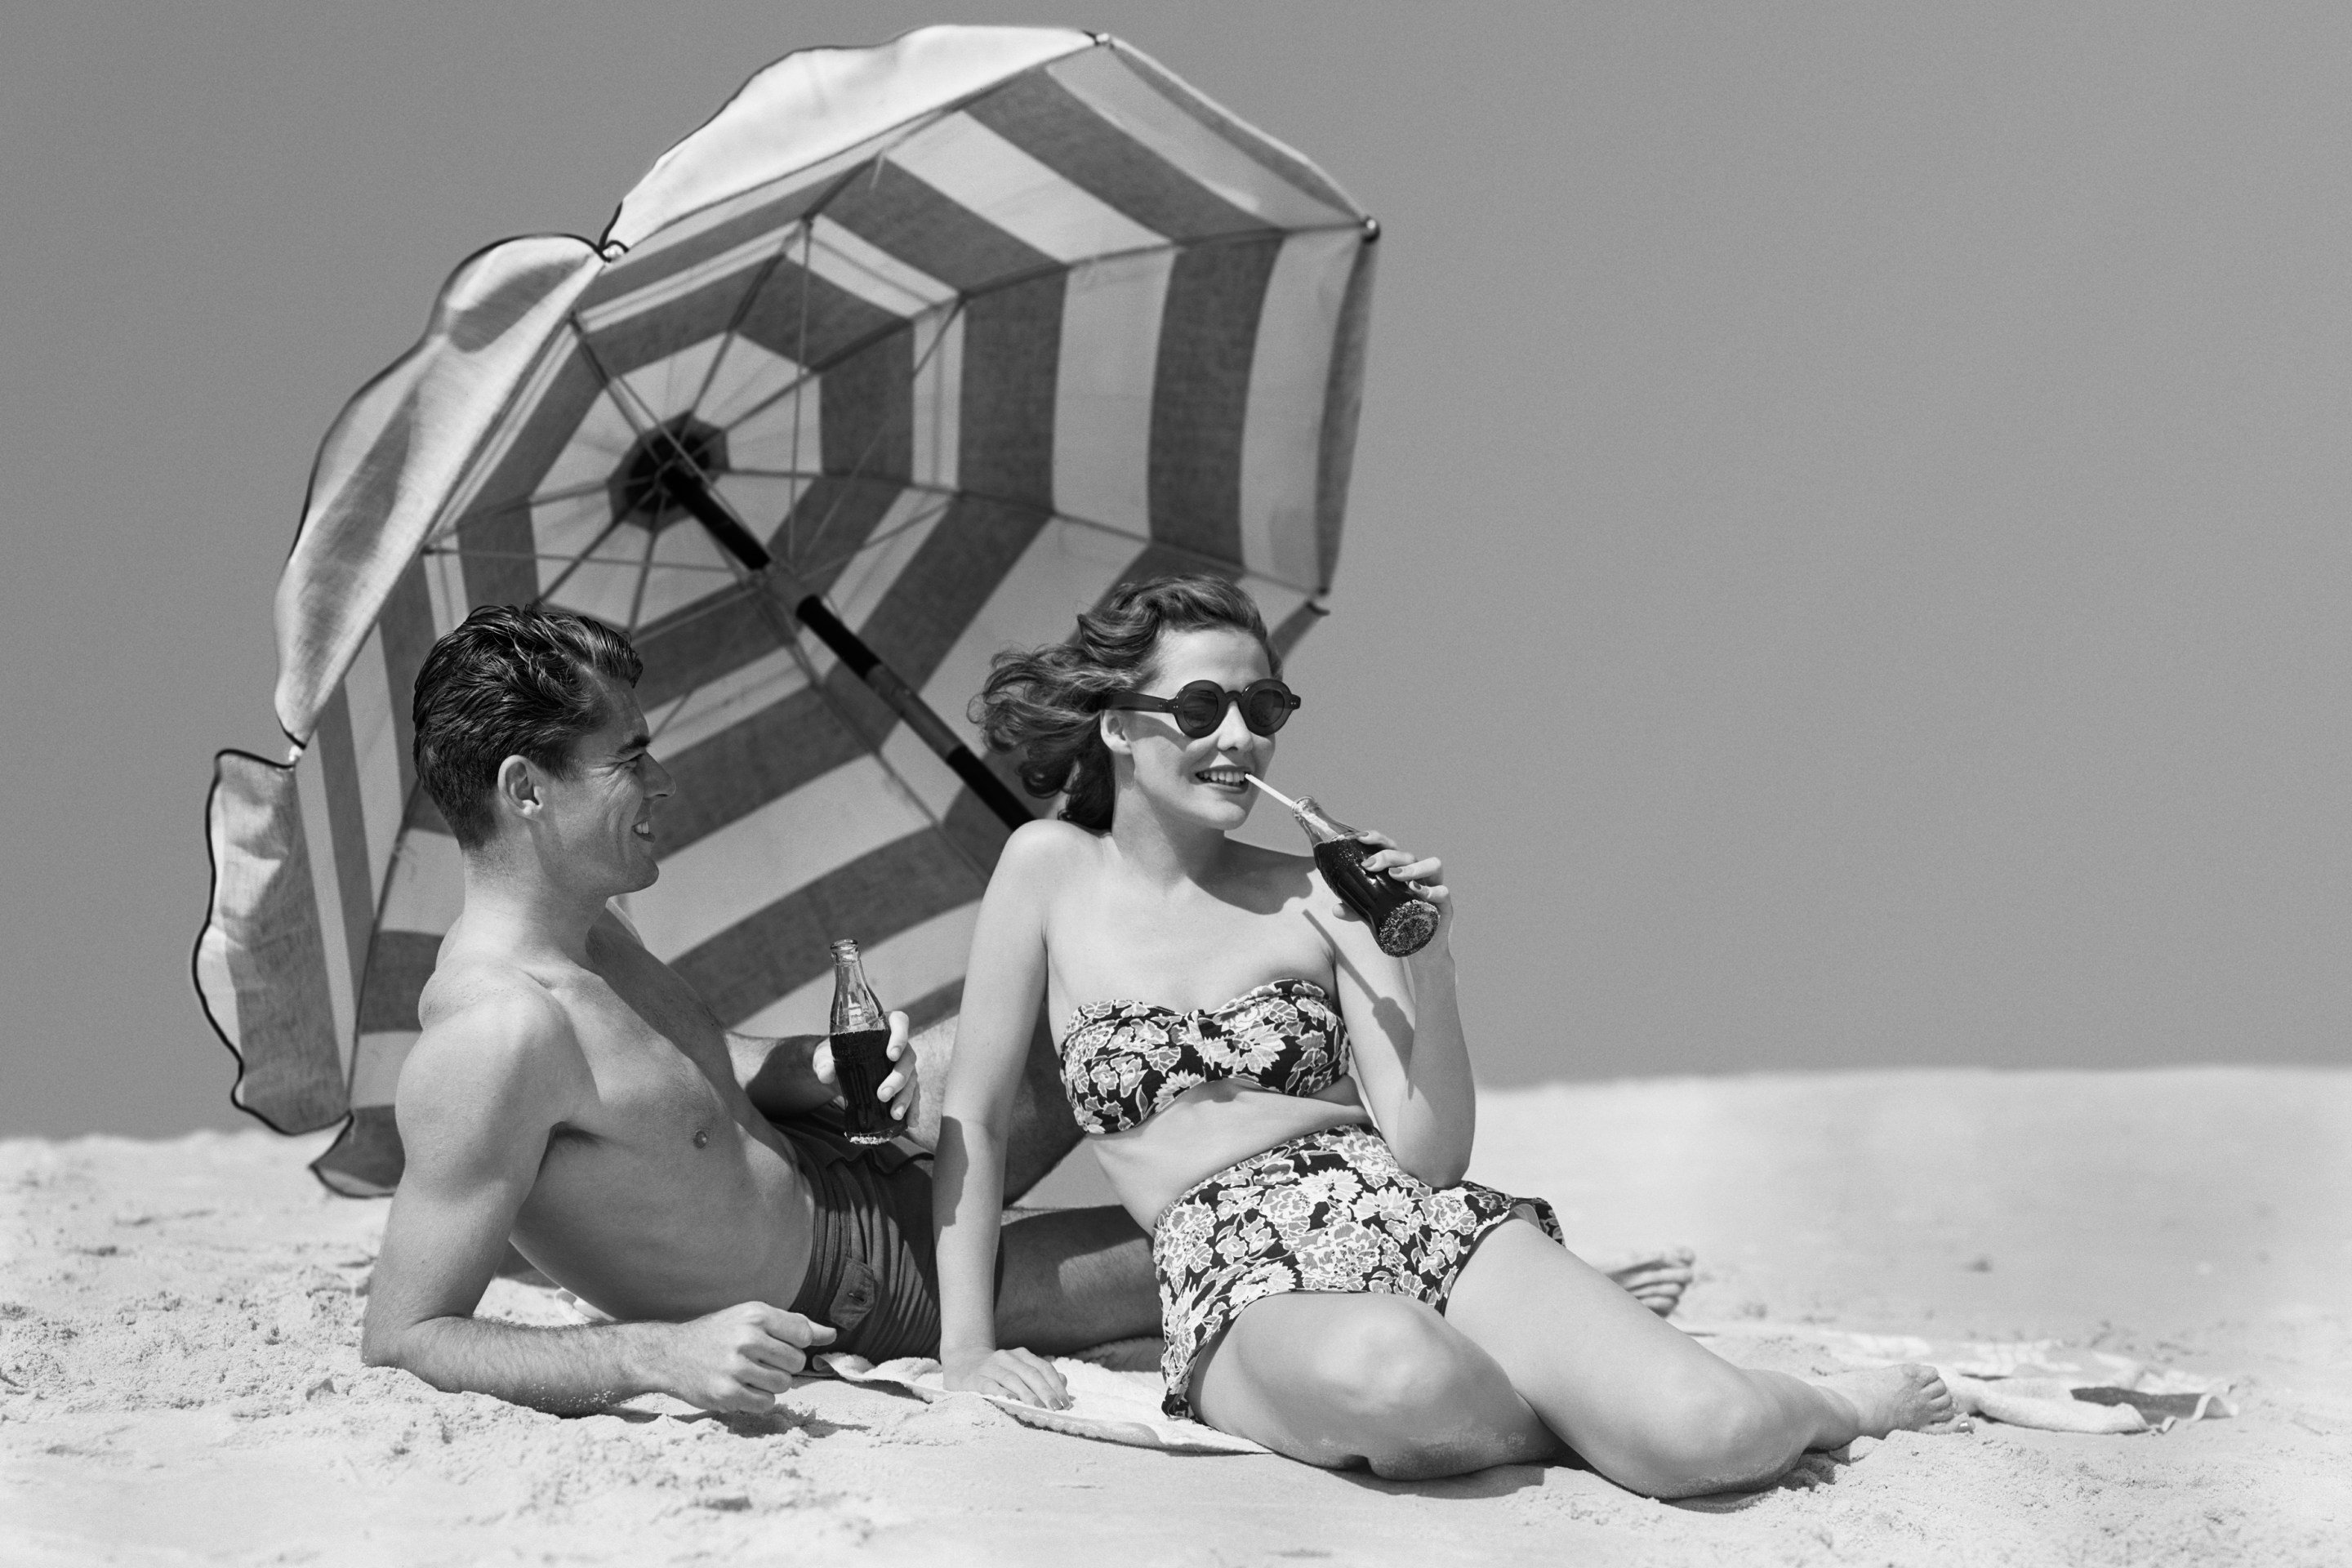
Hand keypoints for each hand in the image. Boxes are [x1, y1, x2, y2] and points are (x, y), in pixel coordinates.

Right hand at [655, 1302, 836, 1413]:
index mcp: (755, 1315)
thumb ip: (794, 1325)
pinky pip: (766, 1404)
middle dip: (783, 1366)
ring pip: (784, 1385)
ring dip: (772, 1384)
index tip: (777, 1345)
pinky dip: (758, 1400)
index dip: (796, 1344)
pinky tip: (742, 1388)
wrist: (671, 1354)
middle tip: (759, 1361)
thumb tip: (832, 1334)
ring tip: (750, 1375)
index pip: (803, 1335)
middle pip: (796, 1362)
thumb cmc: (719, 1334)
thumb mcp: (752, 1318)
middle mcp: (746, 1338)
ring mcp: (735, 1367)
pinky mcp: (726, 1394)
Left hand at [811, 1010, 916, 1127]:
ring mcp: (902, 1066)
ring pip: (912, 1078)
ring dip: (906, 1097)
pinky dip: (913, 1108)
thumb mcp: (825, 1054)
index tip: (891, 1055)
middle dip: (898, 1078)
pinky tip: (911, 1122)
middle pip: (908, 1058)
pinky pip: (913, 1094)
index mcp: (883, 1028)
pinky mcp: (902, 1083)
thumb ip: (825, 1062)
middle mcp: (898, 1046)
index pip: (900, 1023)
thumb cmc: (834, 1053)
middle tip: (882, 1094)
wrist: (836, 1067)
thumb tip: (826, 1075)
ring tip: (895, 1114)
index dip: (900, 1037)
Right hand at [941, 1346, 1070, 1409]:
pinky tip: (1012, 1401)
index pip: (1043, 1368)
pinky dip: (1002, 1393)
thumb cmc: (997, 1373)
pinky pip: (990, 1386)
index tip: (1066, 1403)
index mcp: (1020, 1355)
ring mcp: (990, 1367)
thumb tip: (1063, 1381)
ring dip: (1028, 1394)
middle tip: (1057, 1408)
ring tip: (1039, 1408)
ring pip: (1012, 1379)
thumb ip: (1041, 1375)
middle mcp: (1006, 1357)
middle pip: (1031, 1373)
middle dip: (1046, 1391)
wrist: (961, 1364)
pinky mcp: (975, 1379)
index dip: (1056, 1385)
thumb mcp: (1019, 1370)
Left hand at [1351, 830, 1453, 950]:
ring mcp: (1434, 887)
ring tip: (1396, 875)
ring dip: (1413, 868)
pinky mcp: (1444, 904)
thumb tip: (1336, 909)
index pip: (1391, 847)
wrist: (1420, 949)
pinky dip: (1431, 891)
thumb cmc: (1398, 924)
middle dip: (1389, 856)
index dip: (1377, 839)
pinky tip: (1418, 893)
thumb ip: (1356, 910)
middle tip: (1370, 865)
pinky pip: (1443, 892)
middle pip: (1408, 855)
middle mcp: (1418, 874)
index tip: (1359, 838)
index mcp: (1400, 871)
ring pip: (1433, 865)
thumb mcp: (1373, 916)